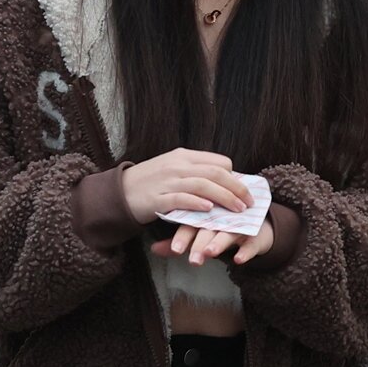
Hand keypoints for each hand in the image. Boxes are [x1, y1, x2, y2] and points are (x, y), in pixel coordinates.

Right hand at [121, 148, 252, 223]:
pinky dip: (197, 203)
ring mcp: (168, 181)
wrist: (118, 192)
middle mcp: (178, 166)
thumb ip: (194, 171)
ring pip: (203, 185)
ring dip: (224, 198)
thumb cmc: (149, 182)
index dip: (235, 177)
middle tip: (248, 203)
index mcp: (183, 156)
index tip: (243, 190)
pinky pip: (182, 199)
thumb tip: (221, 178)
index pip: (218, 162)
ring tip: (237, 210)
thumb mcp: (172, 168)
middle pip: (216, 173)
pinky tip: (209, 210)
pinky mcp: (158, 198)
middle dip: (237, 188)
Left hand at [153, 215, 275, 267]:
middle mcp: (222, 219)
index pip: (193, 224)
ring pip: (229, 234)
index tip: (175, 250)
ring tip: (210, 253)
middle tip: (192, 259)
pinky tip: (238, 259)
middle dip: (200, 244)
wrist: (258, 223)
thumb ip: (179, 242)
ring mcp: (240, 227)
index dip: (184, 236)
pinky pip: (251, 244)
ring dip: (220, 243)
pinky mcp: (255, 237)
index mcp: (207, 216)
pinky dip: (246, 251)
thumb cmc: (222, 227)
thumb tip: (153, 249)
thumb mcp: (202, 233)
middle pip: (210, 230)